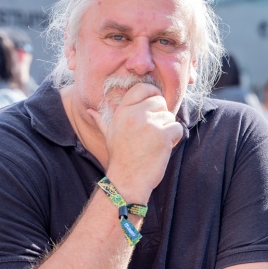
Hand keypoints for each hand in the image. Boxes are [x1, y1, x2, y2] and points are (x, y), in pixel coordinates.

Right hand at [90, 83, 182, 201]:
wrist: (127, 180)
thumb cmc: (119, 158)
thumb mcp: (108, 136)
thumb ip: (102, 121)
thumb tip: (90, 111)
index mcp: (122, 111)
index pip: (141, 88)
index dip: (152, 92)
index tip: (155, 103)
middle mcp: (135, 114)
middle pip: (159, 101)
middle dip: (161, 115)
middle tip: (153, 132)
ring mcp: (149, 124)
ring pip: (170, 116)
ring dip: (167, 129)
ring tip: (154, 144)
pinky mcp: (163, 135)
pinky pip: (177, 128)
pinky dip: (174, 139)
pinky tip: (163, 148)